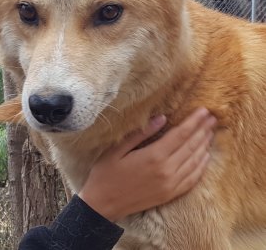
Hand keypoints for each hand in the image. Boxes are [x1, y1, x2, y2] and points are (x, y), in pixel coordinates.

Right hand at [78, 107, 216, 221]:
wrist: (103, 204)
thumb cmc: (105, 175)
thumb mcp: (116, 150)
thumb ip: (140, 134)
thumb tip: (162, 118)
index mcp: (153, 157)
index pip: (181, 135)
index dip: (194, 122)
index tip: (204, 110)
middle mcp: (167, 171)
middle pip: (192, 146)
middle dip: (203, 130)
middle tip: (213, 118)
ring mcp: (171, 184)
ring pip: (195, 161)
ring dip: (205, 145)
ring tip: (211, 132)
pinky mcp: (171, 194)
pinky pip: (193, 178)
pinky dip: (202, 166)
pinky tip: (205, 156)